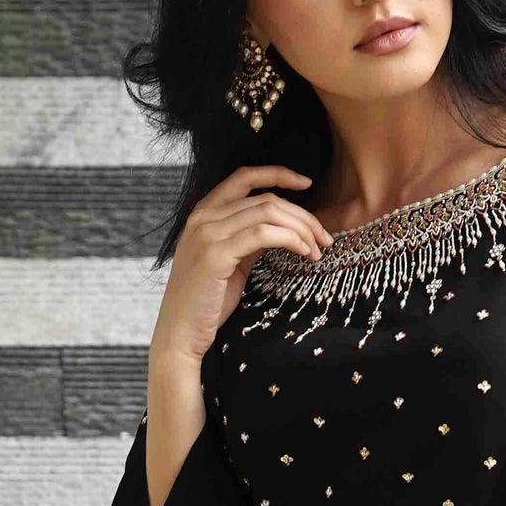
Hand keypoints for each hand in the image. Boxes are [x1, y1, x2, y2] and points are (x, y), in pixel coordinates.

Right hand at [149, 163, 331, 371]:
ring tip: (317, 250)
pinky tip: (304, 252)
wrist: (180, 332)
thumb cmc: (205, 301)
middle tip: (324, 237)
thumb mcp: (230, 261)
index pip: (244, 177)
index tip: (307, 183)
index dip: (278, 174)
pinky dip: (290, 239)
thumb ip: (248, 239)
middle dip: (302, 215)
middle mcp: (203, 216)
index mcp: (204, 213)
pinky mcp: (215, 254)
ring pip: (268, 212)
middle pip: (265, 199)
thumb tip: (279, 228)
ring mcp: (207, 233)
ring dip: (301, 229)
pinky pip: (263, 234)